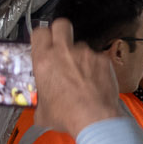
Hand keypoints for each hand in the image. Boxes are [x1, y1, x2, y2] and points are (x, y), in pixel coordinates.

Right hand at [30, 19, 124, 136]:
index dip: (42, 36)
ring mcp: (86, 54)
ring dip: (79, 56)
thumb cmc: (68, 115)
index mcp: (44, 60)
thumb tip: (41, 106)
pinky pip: (97, 58)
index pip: (39, 32)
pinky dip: (96, 67)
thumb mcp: (42, 111)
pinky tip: (94, 82)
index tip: (43, 43)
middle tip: (61, 45)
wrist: (94, 118)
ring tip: (81, 76)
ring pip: (81, 45)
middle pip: (61, 25)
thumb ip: (40, 99)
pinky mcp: (103, 60)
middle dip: (60, 31)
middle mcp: (64, 52)